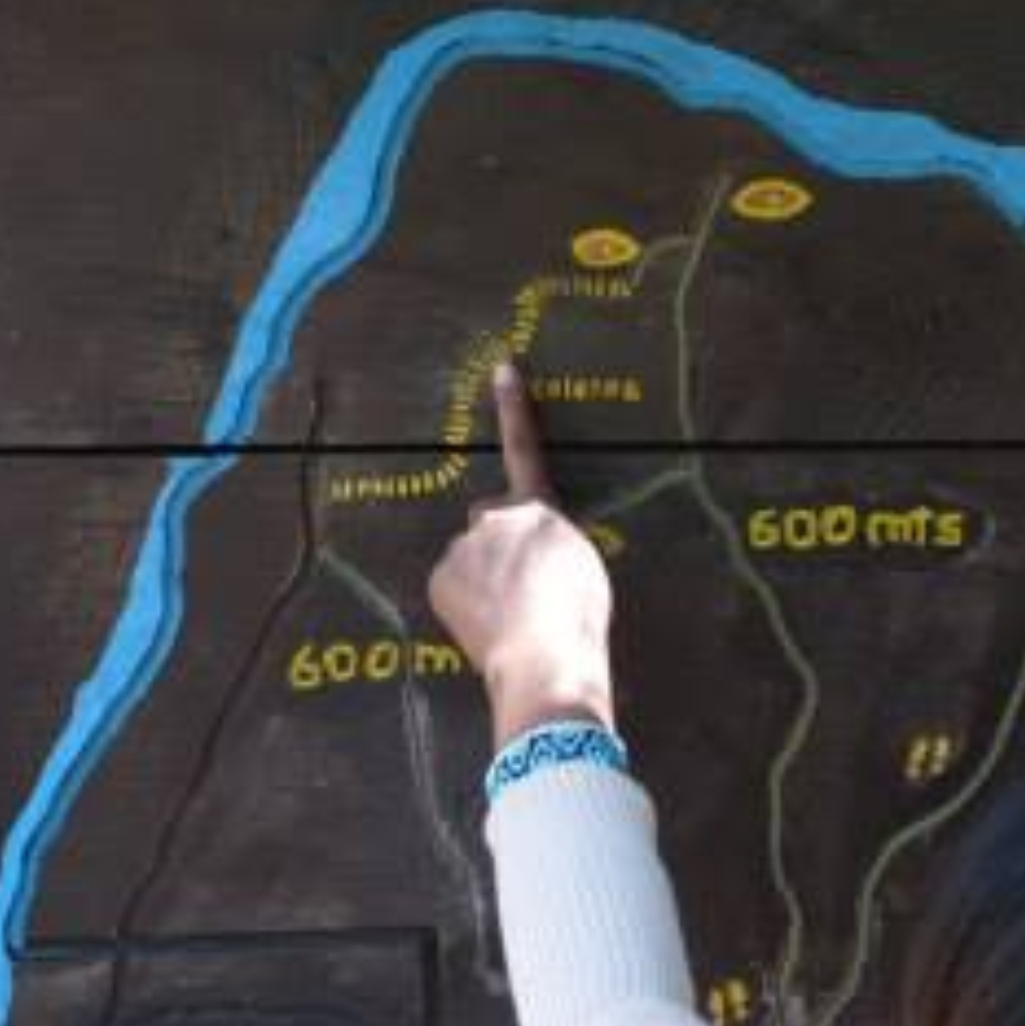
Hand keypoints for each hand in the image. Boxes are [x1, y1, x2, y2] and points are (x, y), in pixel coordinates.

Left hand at [427, 363, 616, 751]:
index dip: (514, 408)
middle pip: (493, 522)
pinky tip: (486, 626)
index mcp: (540, 510)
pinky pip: (453, 586)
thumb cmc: (578, 618)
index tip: (501, 368)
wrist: (545, 657)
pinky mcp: (441, 577)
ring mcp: (463, 546)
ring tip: (510, 617)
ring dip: (485, 579)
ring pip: (472, 558)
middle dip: (502, 545)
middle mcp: (496, 516)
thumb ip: (555, 544)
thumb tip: (531, 555)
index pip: (526, 448)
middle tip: (525, 588)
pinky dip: (466, 603)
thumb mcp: (583, 566)